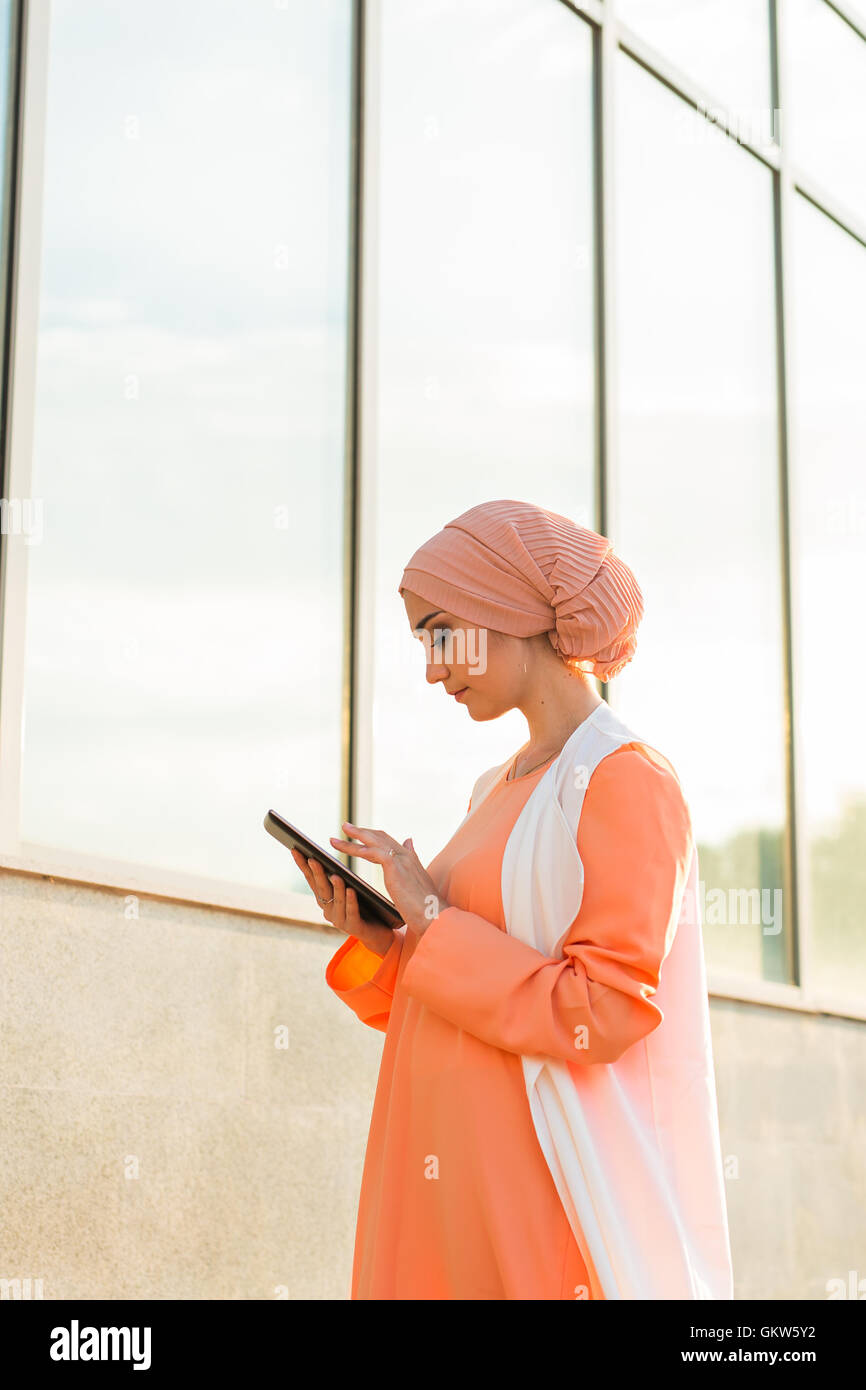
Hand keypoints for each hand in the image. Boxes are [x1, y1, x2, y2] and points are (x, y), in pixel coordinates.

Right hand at [290, 847, 395, 957]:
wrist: (380, 932)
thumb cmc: (365, 906)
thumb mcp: (350, 889)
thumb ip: (340, 877)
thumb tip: (332, 852)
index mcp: (325, 899)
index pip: (311, 879)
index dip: (303, 865)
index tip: (295, 850)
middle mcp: (328, 910)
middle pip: (322, 889)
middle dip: (317, 873)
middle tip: (313, 858)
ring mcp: (340, 920)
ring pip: (336, 901)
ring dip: (335, 887)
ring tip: (336, 875)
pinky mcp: (354, 927)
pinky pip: (351, 912)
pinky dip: (350, 901)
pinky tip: (351, 890)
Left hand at [328, 822, 449, 937]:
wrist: (434, 914)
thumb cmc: (426, 905)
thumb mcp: (416, 880)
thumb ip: (411, 860)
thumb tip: (409, 841)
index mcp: (410, 858)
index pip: (388, 841)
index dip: (373, 836)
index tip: (360, 834)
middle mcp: (405, 854)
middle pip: (379, 836)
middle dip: (360, 831)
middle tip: (344, 826)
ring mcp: (400, 858)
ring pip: (372, 841)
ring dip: (352, 837)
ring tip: (335, 837)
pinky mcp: (394, 865)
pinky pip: (371, 852)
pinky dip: (355, 849)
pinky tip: (343, 848)